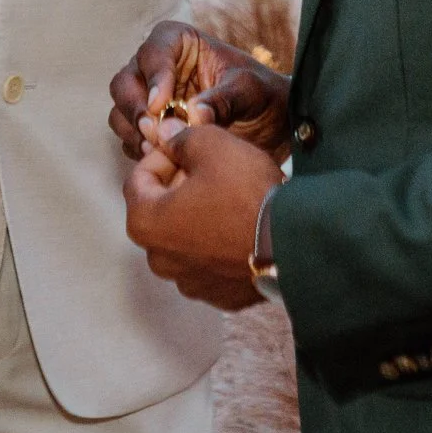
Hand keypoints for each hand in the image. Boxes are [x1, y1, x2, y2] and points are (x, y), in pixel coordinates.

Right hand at [109, 21, 289, 159]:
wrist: (272, 126)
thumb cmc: (262, 95)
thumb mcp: (250, 91)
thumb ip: (224, 99)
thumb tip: (195, 115)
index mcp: (180, 43)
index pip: (154, 51)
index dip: (153, 76)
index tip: (160, 103)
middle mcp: (158, 68)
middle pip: (125, 82)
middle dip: (134, 107)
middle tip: (152, 130)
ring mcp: (149, 99)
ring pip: (121, 111)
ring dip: (133, 131)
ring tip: (156, 150)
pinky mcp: (151, 128)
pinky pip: (130, 138)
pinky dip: (138, 149)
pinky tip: (160, 160)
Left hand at [121, 124, 283, 311]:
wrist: (293, 245)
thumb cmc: (246, 193)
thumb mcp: (212, 145)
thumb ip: (181, 138)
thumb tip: (168, 136)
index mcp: (145, 222)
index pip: (139, 178)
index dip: (164, 155)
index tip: (187, 147)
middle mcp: (158, 259)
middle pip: (160, 211)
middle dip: (179, 187)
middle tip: (210, 169)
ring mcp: (189, 282)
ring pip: (184, 238)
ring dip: (198, 217)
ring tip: (230, 199)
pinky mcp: (218, 295)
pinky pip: (209, 262)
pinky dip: (218, 245)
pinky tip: (241, 229)